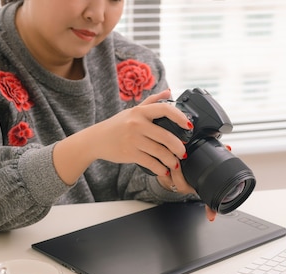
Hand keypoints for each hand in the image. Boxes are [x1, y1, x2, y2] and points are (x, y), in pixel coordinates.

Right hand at [52, 89, 191, 184]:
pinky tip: (163, 170)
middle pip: (166, 136)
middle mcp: (137, 124)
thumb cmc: (117, 125)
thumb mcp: (132, 110)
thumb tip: (169, 91)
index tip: (189, 126)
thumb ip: (152, 101)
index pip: (165, 109)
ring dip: (171, 160)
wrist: (96, 140)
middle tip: (184, 153)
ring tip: (175, 164)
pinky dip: (160, 169)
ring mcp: (133, 139)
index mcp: (140, 111)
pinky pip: (150, 163)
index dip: (180, 117)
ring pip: (160, 152)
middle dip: (178, 147)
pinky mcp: (129, 153)